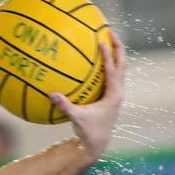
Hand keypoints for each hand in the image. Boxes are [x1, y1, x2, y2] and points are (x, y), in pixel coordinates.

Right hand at [49, 30, 126, 167]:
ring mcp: (116, 93)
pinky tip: (96, 56)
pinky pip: (112, 74)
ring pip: (120, 68)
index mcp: (114, 95)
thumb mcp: (76, 119)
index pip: (113, 71)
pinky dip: (107, 63)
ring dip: (115, 53)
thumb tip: (51, 94)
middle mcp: (118, 92)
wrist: (98, 143)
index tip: (102, 42)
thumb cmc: (89, 132)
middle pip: (123, 64)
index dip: (108, 56)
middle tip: (110, 31)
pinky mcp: (111, 95)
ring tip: (107, 38)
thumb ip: (65, 107)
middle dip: (118, 47)